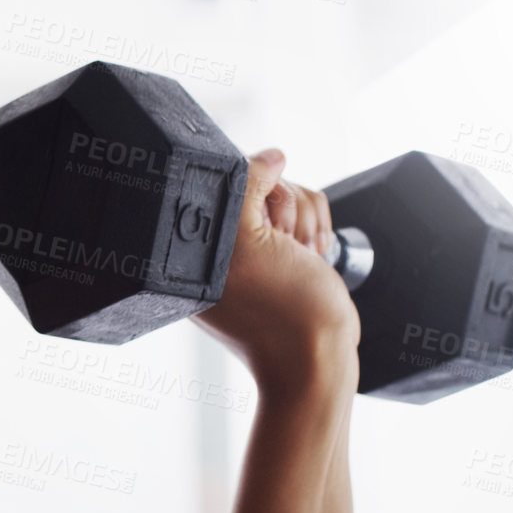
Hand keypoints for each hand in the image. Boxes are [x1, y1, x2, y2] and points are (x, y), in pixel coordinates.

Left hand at [192, 149, 359, 400]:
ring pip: (290, 191)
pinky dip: (318, 229)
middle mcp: (220, 240)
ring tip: (301, 257)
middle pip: (260, 180)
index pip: (220, 178)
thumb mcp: (247, 240)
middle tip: (284, 247)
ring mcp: (256, 244)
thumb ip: (246, 185)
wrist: (320, 356)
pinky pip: (308, 209)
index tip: (263, 225)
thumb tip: (272, 156)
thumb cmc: (279, 311)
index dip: (252, 193)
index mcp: (193, 241)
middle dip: (284, 210)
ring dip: (305, 222)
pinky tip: (313, 257)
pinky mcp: (286, 247)